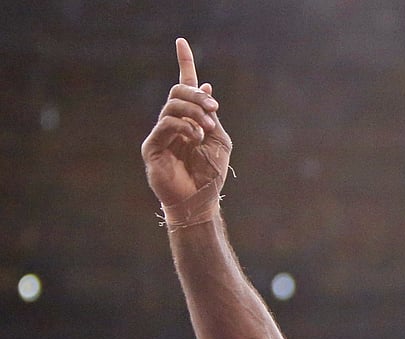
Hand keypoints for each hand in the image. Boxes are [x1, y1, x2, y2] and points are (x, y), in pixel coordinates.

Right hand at [141, 38, 231, 222]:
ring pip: (173, 105)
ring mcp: (161, 133)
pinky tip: (195, 136)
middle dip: (198, 96)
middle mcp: (173, 122)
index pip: (185, 85)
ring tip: (206, 128)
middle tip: (214, 109)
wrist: (200, 200)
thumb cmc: (211, 173)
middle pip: (179, 91)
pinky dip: (184, 126)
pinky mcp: (152, 146)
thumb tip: (206, 85)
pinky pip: (166, 124)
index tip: (181, 40)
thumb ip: (211, 114)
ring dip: (194, 113)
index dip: (184, 62)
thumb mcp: (219, 139)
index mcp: (190, 118)